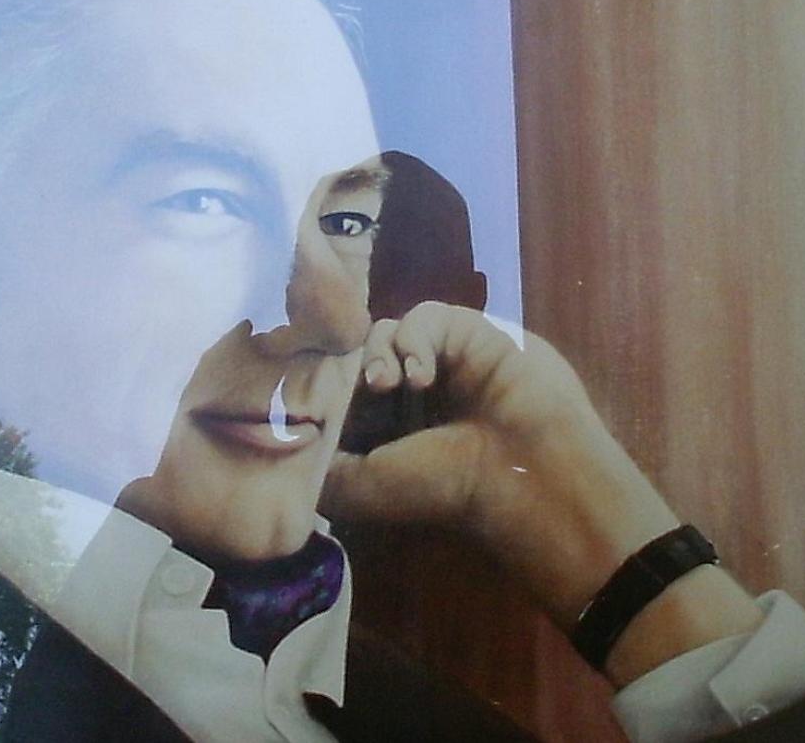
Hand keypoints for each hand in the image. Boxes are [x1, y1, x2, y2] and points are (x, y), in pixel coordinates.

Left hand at [319, 303, 761, 682]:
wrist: (524, 474)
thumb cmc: (444, 488)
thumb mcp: (362, 488)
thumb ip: (319, 466)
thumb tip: (280, 444)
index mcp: (385, 428)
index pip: (336, 389)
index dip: (317, 384)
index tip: (300, 390)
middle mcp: (409, 394)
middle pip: (355, 353)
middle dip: (344, 366)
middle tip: (351, 389)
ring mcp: (440, 360)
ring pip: (384, 330)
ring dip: (377, 353)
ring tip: (387, 386)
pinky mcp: (469, 331)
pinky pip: (425, 315)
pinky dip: (414, 338)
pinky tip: (420, 374)